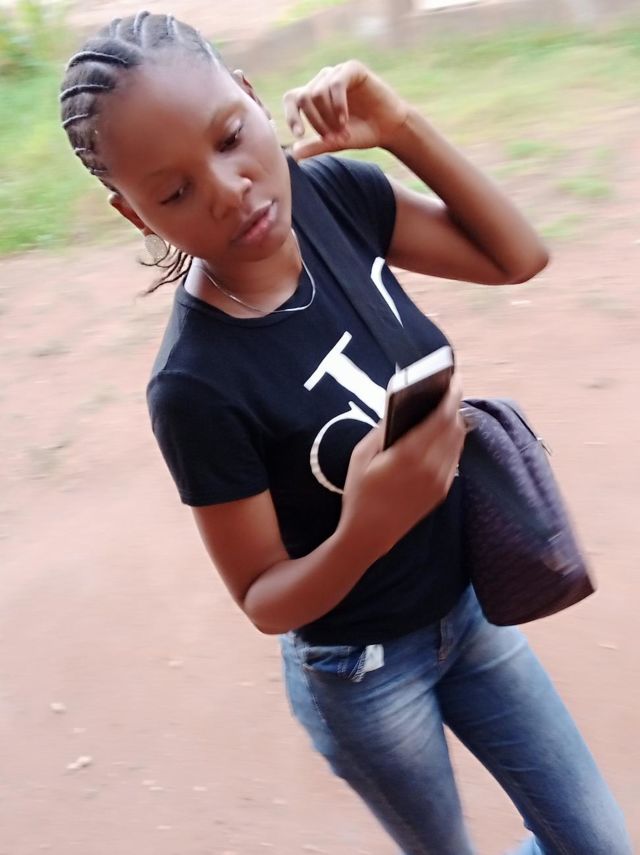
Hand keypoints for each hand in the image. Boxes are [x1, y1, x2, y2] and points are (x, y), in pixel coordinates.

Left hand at [282, 60, 409, 159]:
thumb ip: (315, 146)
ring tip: (342, 131)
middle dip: (316, 122)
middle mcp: (323, 81)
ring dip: (328, 117)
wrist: (389, 128)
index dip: (291, 116)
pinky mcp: (352, 69)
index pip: (291, 99)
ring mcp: (337, 73)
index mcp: (313, 96)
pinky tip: (345, 120)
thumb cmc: (361, 133)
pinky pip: (336, 85)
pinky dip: (338, 105)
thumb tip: (293, 154)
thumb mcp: (335, 142)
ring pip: (318, 93)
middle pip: (304, 98)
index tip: (299, 135)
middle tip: (331, 138)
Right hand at [341, 374, 464, 556]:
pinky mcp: (442, 491)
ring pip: (458, 442)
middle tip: (450, 389)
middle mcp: (431, 466)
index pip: (441, 417)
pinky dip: (452, 441)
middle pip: (455, 426)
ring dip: (455, 422)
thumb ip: (382, 429)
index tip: (454, 379)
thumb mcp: (361, 455)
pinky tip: (442, 434)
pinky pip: (454, 458)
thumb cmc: (359, 493)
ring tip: (447, 407)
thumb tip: (398, 408)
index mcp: (410, 454)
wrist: (369, 534)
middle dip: (454, 405)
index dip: (451, 395)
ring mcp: (440, 480)